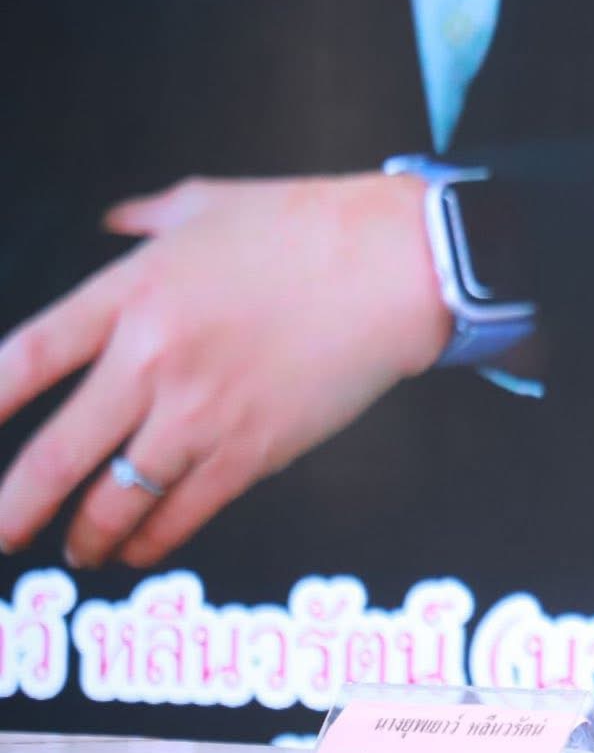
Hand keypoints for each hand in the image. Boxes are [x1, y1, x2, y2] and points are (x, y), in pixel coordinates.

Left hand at [0, 172, 449, 566]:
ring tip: (76, 550)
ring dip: (88, 534)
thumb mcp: (209, 202)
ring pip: (119, 497)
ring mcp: (203, 412)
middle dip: (16, 506)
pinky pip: (187, 511)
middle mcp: (154, 360)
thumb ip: (146, 219)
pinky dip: (156, 539)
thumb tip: (115, 222)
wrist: (396, 267)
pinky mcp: (254, 449)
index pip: (27, 359)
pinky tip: (140, 550)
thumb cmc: (310, 226)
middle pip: (58, 452)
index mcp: (130, 294)